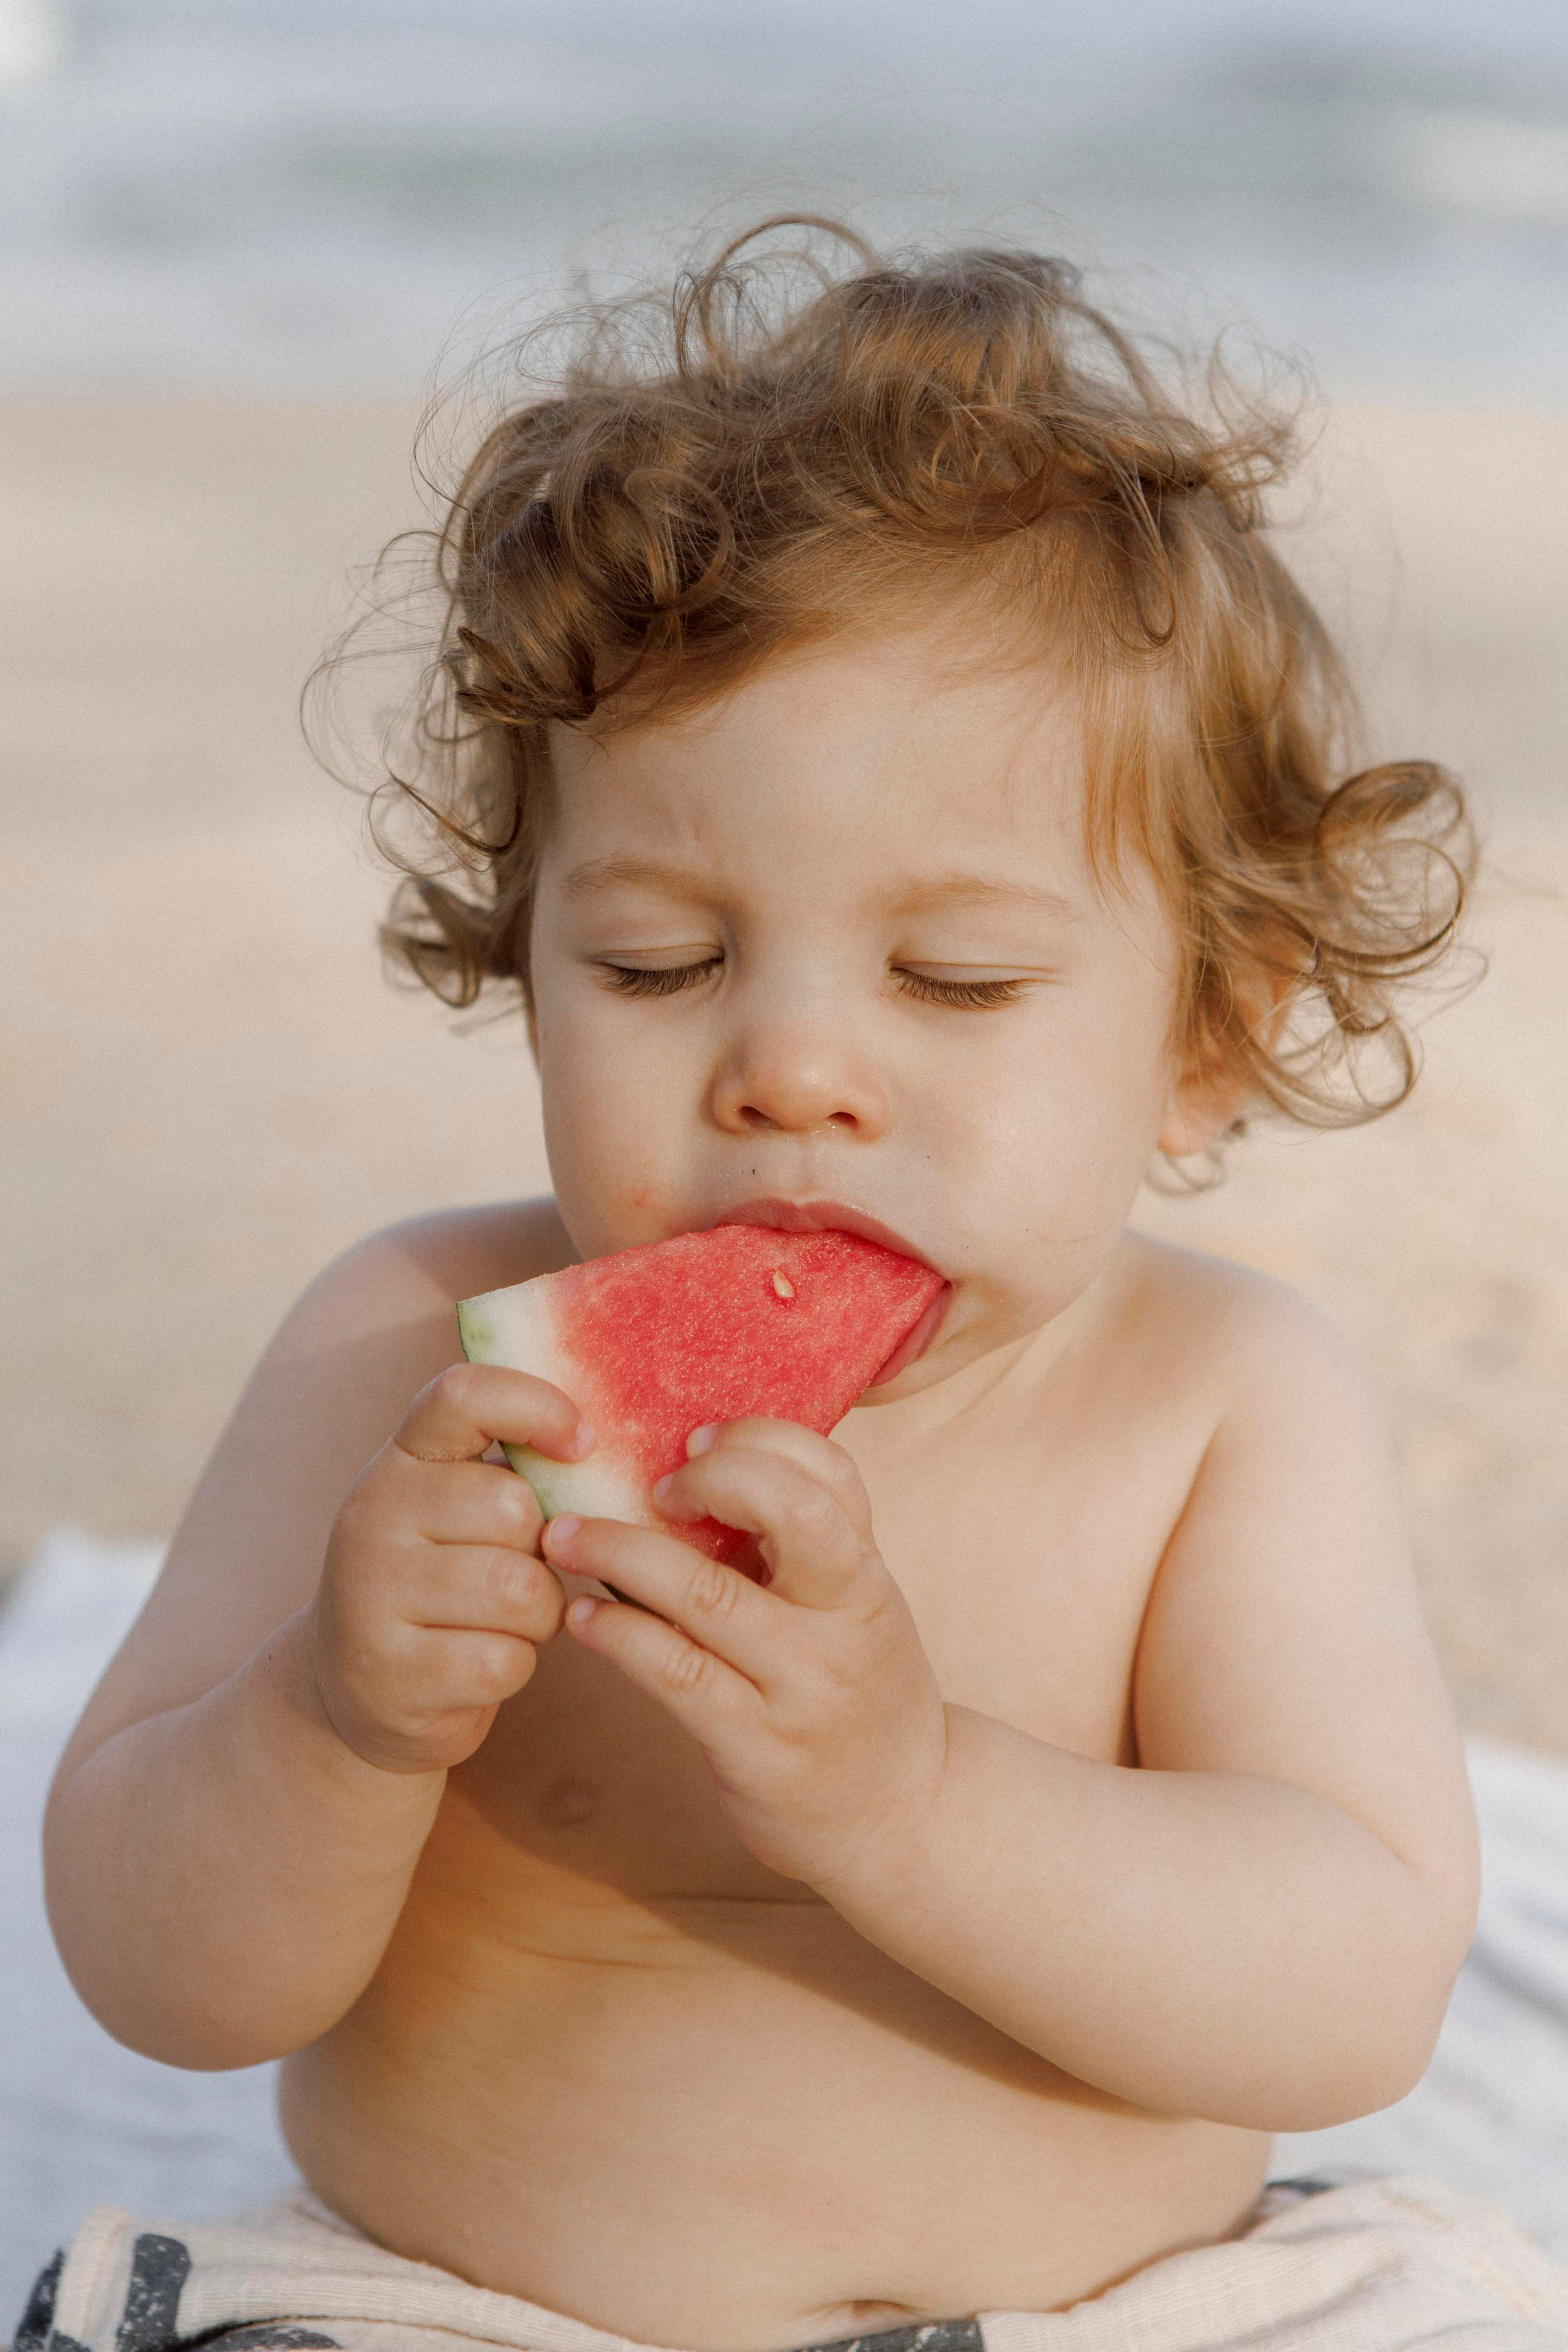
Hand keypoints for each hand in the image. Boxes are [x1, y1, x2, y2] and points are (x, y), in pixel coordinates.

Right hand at [312, 1363, 593, 1773]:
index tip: (582, 1446)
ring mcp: (369, 1596)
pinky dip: (514, 1667)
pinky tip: (481, 1665)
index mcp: (400, 1461)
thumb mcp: (462, 1509)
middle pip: (514, 1509)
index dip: (537, 1407)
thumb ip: (514, 1471)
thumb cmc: (445, 1582)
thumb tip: (601, 1450)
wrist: (365, 1689)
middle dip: (545, 1552)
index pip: (464, 1396)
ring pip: (518, 1590)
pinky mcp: (389, 1674)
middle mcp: (372, 1516)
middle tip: (517, 1573)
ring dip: (538, 1615)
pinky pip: (502, 1660)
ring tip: (506, 1621)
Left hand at [542, 1421, 948, 1890]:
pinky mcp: (757, 1747)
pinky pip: (675, 1674)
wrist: (904, 1817)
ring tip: (564, 1539)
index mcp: (866, 1574)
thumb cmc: (860, 1690)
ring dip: (622, 1553)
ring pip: (708, 1594)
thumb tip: (689, 1467)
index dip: (760, 1440)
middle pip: (792, 1514)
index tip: (696, 1439)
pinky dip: (618, 1636)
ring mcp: (802, 1686)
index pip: (832, 1476)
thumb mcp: (854, 1608)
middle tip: (648, 1485)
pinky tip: (580, 1619)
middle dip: (713, 1477)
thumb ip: (798, 1545)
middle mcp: (845, 1620)